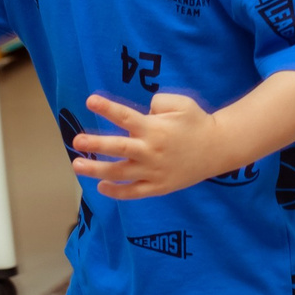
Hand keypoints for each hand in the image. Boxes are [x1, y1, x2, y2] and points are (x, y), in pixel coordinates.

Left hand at [70, 92, 227, 199]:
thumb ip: (158, 102)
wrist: (219, 149)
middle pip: (118, 147)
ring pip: (120, 173)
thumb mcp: (181, 103)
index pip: (125, 116)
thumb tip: (142, 112)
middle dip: (95, 144)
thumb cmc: (197, 122)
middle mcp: (151, 150)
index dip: (107, 108)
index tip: (90, 101)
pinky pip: (133, 192)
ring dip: (96, 169)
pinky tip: (100, 186)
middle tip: (76, 141)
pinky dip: (116, 192)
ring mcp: (153, 171)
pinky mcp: (158, 186)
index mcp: (155, 128)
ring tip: (77, 165)